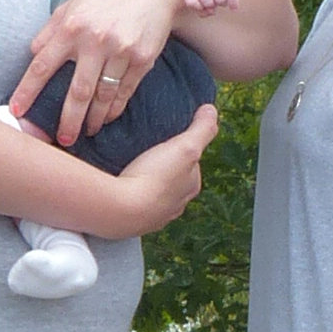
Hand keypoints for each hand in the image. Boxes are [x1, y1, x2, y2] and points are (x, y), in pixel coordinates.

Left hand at [9, 0, 188, 146]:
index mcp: (71, 26)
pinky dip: (114, 109)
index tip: (16, 112)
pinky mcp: (142, 59)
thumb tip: (33, 55)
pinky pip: (124, 93)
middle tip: (62, 140)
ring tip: (86, 131)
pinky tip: (106, 118)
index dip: (27, 92)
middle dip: (67, 122)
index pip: (42, 66)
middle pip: (76, 92)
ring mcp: (120, 51)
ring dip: (93, 120)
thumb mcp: (73, 5)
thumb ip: (50, 30)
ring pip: (103, 97)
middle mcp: (95, 40)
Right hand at [94, 105, 217, 237]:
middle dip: (164, 166)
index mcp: (191, 188)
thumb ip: (202, 129)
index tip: (169, 138)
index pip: (193, 164)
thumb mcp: (185, 147)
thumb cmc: (155, 178)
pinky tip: (121, 182)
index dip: (183, 148)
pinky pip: (133, 202)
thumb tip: (211, 111)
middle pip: (173, 179)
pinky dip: (130, 192)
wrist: (121, 210)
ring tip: (132, 164)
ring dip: (146, 180)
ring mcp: (153, 215)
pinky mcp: (131, 220)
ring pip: (153, 192)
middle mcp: (176, 206)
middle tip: (149, 150)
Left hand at [183, 0, 240, 11]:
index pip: (191, 2)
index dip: (199, 9)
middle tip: (214, 3)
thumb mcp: (201, 3)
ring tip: (221, 0)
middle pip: (208, 2)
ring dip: (222, 3)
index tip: (204, 7)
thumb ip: (202, 11)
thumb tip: (211, 11)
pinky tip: (234, 8)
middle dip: (212, 6)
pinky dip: (233, 2)